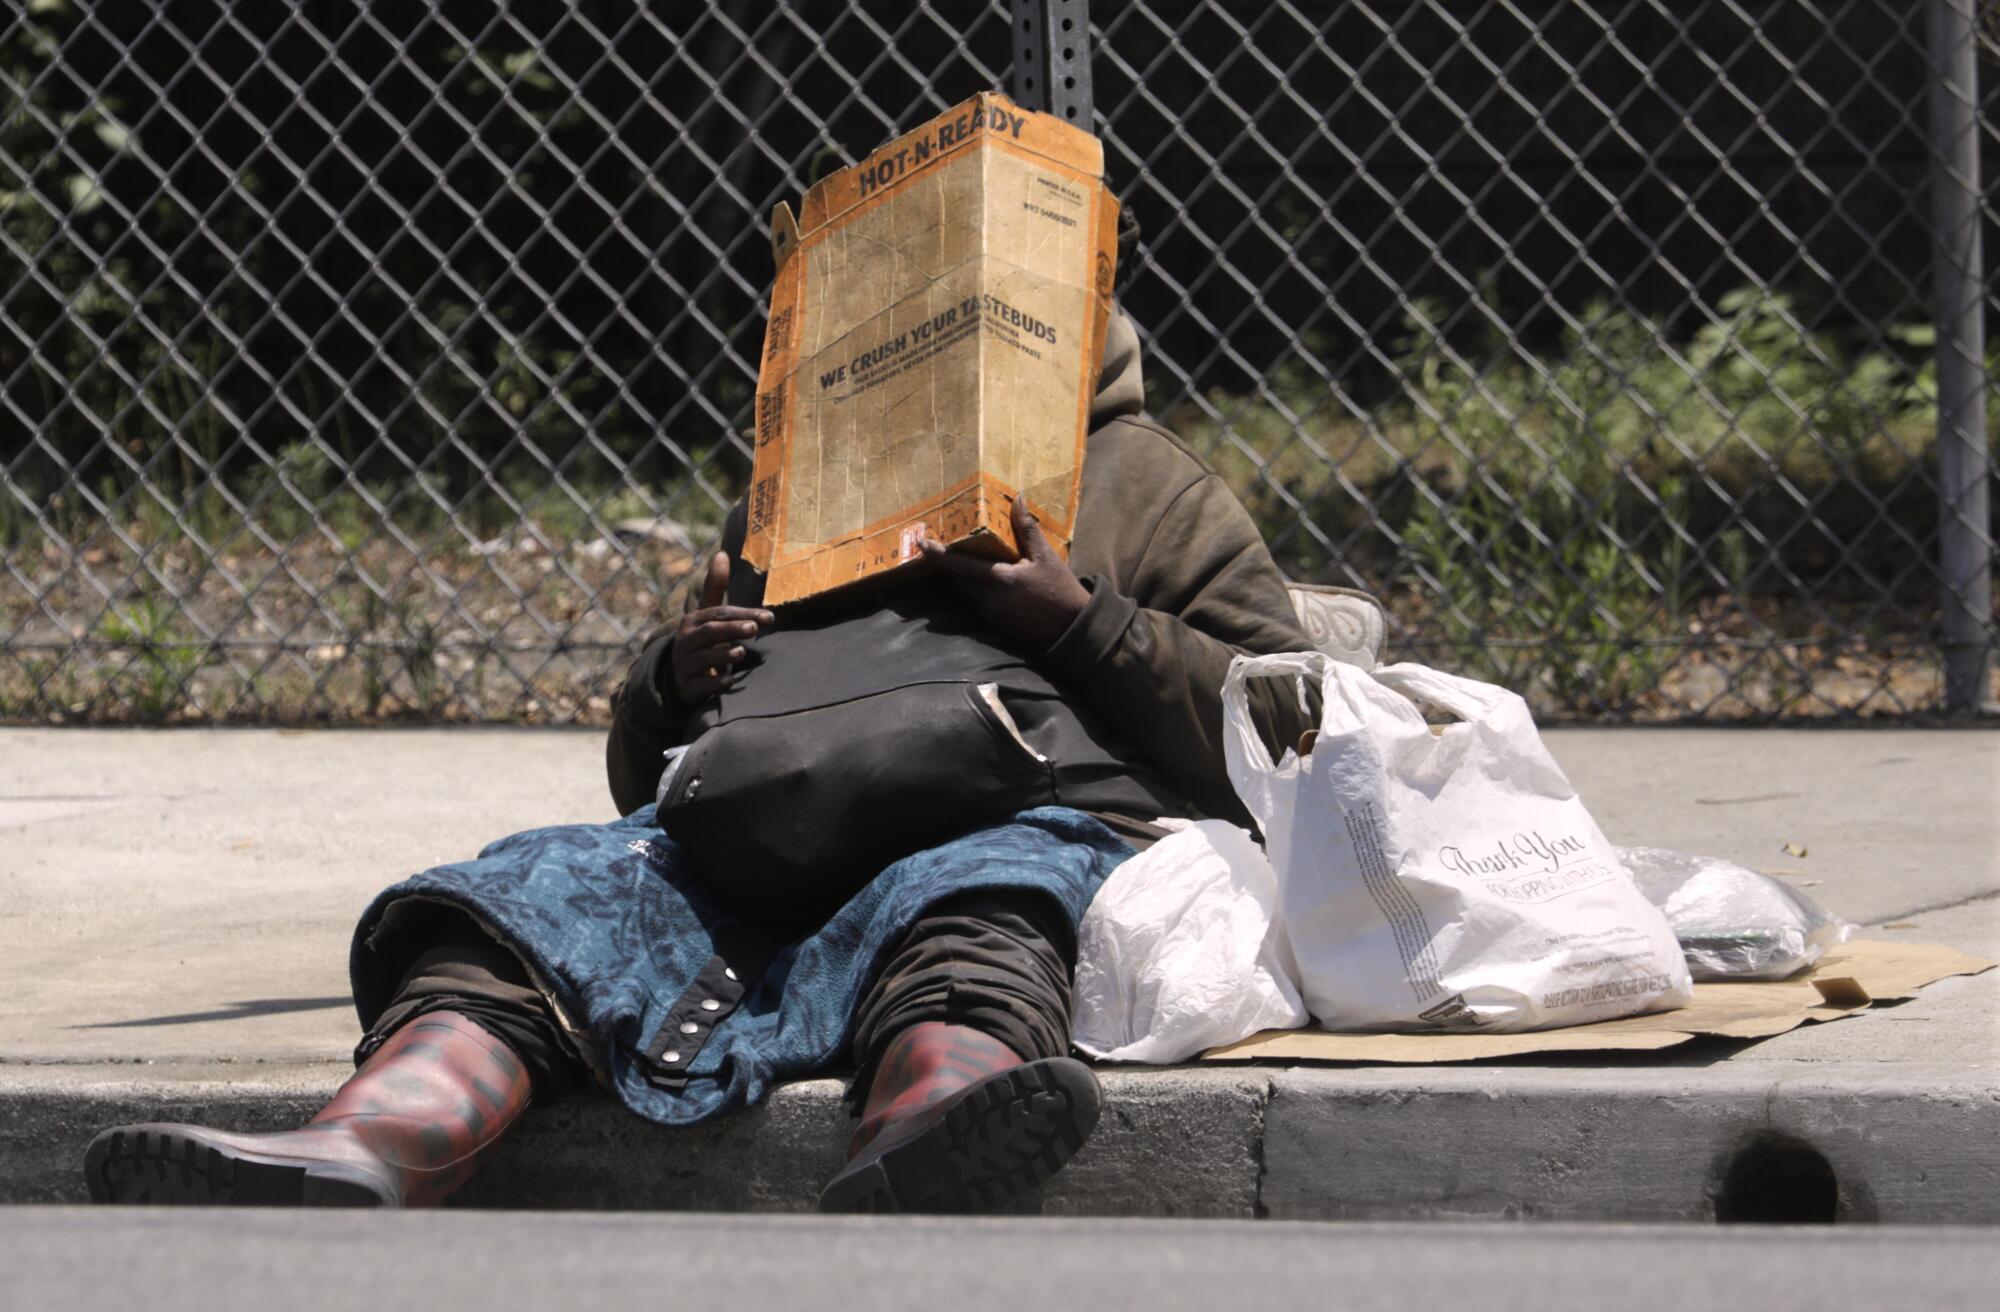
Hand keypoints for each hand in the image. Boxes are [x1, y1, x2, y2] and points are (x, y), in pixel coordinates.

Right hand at [668, 552, 773, 705]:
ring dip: (723, 654)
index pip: (719, 614)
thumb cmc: (701, 639)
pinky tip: (732, 680)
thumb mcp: (705, 614)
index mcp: (693, 621)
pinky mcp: (688, 687)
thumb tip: (722, 553)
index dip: (743, 614)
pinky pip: (701, 685)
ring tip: (742, 651)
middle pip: (709, 632)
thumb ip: (715, 586)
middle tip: (755, 628)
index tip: (768, 617)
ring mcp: (685, 665)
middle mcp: (686, 641)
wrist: (679, 676)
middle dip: (732, 629)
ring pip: (703, 658)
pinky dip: (716, 683)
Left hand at [923, 495, 1089, 650]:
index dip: (937, 554)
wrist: (1072, 628)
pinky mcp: (996, 626)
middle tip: (947, 547)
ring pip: (969, 592)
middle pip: (959, 579)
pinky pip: (980, 605)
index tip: (921, 542)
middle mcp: (989, 599)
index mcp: (999, 578)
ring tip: (973, 562)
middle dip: (952, 565)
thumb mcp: (1046, 556)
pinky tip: (995, 585)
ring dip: (968, 579)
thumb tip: (1017, 498)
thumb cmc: (1061, 589)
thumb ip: (1026, 529)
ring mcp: (991, 615)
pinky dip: (981, 592)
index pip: (958, 565)